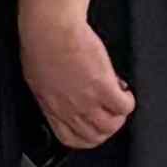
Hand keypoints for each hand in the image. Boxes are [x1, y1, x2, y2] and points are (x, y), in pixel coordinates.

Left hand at [21, 0, 134, 151]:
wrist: (49, 28)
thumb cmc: (40, 44)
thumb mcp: (38, 77)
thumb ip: (52, 94)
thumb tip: (64, 98)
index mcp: (51, 107)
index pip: (70, 138)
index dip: (86, 137)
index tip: (93, 127)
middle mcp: (69, 109)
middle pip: (95, 136)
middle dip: (106, 126)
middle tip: (110, 111)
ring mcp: (86, 100)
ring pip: (112, 125)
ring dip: (118, 115)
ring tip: (117, 99)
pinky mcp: (102, 86)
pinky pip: (124, 107)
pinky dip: (128, 101)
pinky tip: (123, 89)